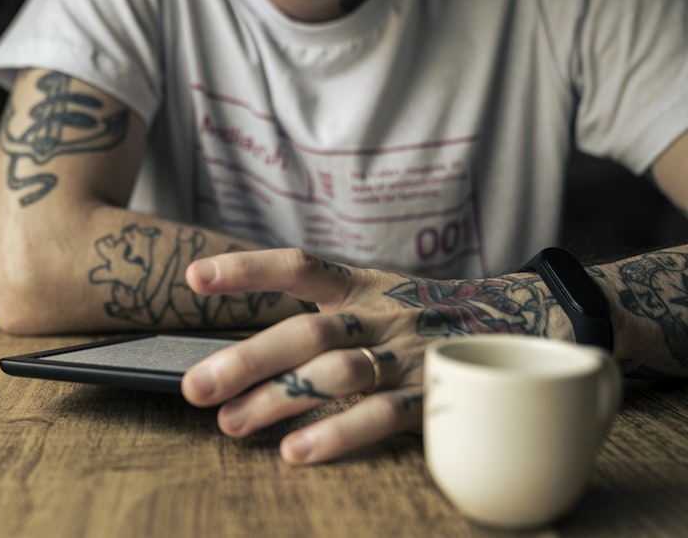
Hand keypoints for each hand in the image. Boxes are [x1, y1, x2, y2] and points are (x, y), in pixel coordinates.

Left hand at [180, 248, 571, 463]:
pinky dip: (339, 434)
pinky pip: (385, 416)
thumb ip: (324, 318)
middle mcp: (383, 314)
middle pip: (307, 331)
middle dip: (245, 359)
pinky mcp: (437, 396)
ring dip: (281, 400)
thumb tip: (245, 357)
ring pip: (339, 374)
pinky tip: (297, 453)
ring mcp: (410, 355)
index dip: (247, 270)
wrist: (527, 324)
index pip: (299, 266)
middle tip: (195, 388)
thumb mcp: (378, 299)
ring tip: (232, 426)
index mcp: (363, 284)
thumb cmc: (426, 318)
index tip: (193, 278)